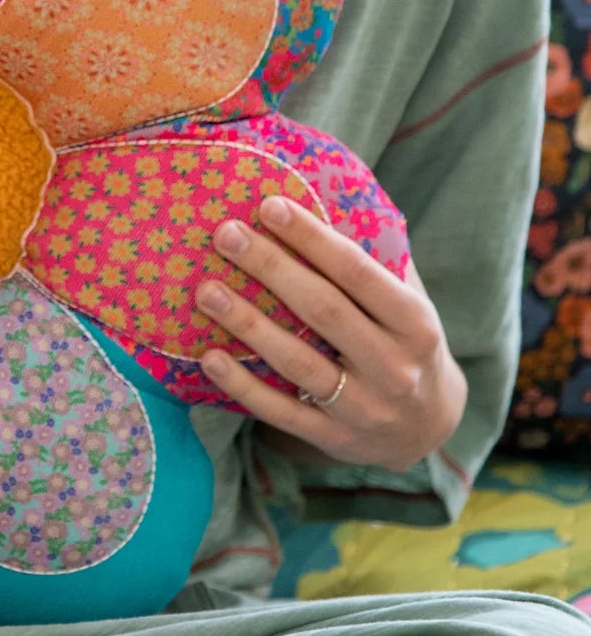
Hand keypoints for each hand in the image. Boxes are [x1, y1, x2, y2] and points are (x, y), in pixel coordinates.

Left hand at [192, 194, 466, 472]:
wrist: (429, 430)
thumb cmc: (407, 344)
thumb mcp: (410, 303)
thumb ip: (378, 262)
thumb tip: (324, 196)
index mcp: (415, 323)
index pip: (357, 272)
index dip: (312, 238)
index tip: (269, 205)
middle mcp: (393, 366)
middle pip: (323, 310)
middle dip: (271, 268)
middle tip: (226, 234)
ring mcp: (363, 407)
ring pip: (297, 362)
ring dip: (247, 323)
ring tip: (206, 290)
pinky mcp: (333, 439)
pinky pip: (281, 412)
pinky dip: (244, 386)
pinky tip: (210, 357)